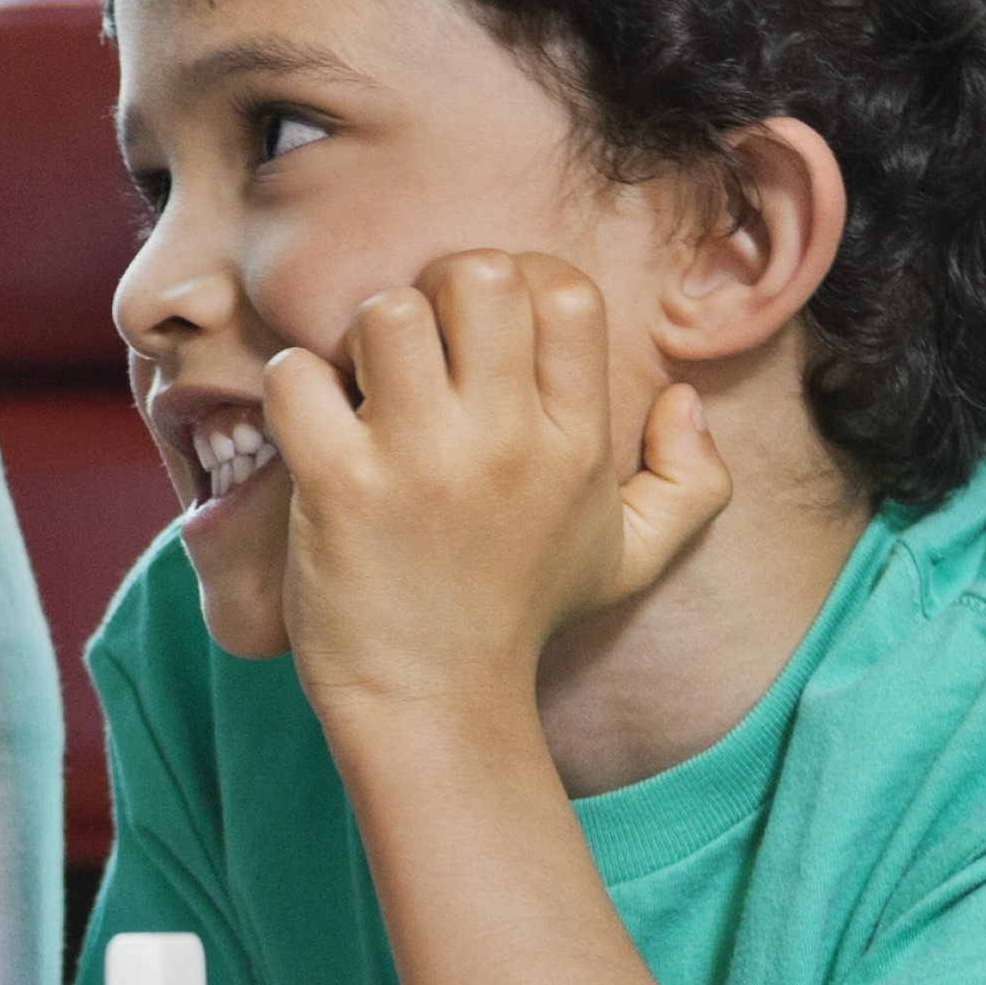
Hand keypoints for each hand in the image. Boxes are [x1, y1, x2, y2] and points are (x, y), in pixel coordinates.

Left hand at [264, 250, 729, 738]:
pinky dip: (294, 388)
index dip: (520, 281)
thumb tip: (687, 399)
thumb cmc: (522, 617)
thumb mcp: (632, 559)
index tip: (486, 332)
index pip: (565, 291)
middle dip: (437, 289)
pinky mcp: (339, 487)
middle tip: (418, 347)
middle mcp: (508, 443)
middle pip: (477, 275)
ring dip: (361, 337)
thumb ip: (692, 481)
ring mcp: (421, 462)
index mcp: (577, 444)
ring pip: (386, 312)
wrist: (436, 709)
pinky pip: (300, 377)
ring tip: (363, 385)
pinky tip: (313, 427)